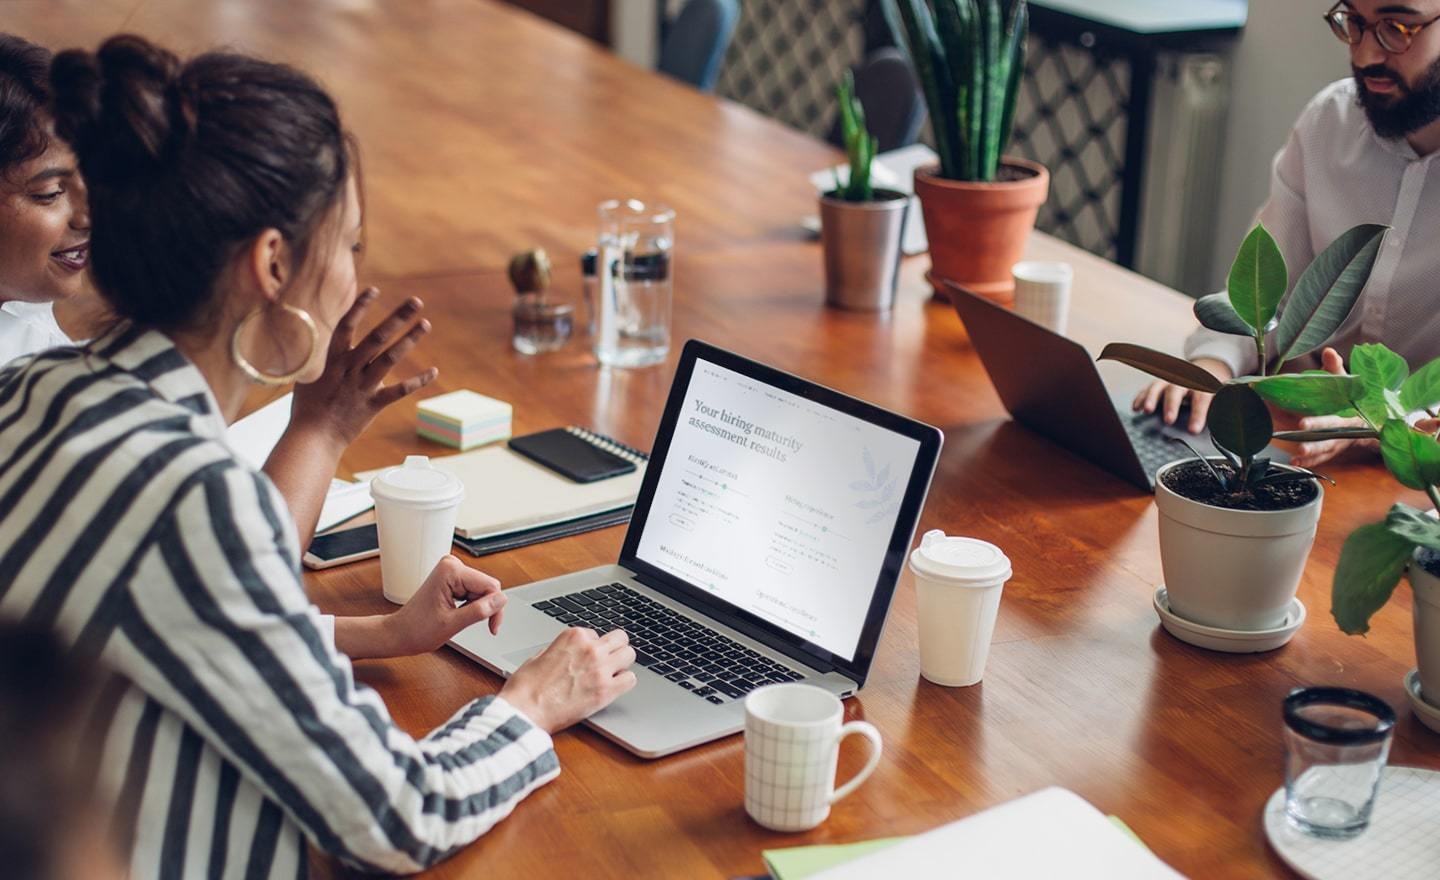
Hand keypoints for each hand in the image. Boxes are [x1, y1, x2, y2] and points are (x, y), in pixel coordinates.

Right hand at [291, 288, 438, 446]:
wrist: (312, 437)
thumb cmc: (308, 406)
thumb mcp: (309, 374)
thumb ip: (324, 357)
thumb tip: (331, 340)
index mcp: (331, 359)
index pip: (346, 325)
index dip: (360, 306)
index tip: (375, 289)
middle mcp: (348, 368)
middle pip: (376, 337)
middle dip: (397, 317)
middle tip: (416, 301)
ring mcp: (362, 386)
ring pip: (390, 358)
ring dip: (409, 340)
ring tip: (425, 324)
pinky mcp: (373, 404)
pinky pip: (399, 390)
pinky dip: (418, 381)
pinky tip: (434, 372)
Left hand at [384, 556, 507, 655]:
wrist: (399, 633)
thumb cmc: (417, 629)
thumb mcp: (453, 624)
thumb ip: (480, 610)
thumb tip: (501, 599)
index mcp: (451, 570)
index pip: (491, 586)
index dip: (495, 608)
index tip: (492, 626)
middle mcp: (452, 565)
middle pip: (488, 587)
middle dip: (486, 608)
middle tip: (480, 627)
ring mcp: (451, 571)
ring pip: (482, 590)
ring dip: (478, 608)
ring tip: (461, 620)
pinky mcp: (451, 579)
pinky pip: (474, 591)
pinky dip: (472, 606)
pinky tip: (459, 614)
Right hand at [499, 627, 636, 732]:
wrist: (524, 711)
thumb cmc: (526, 687)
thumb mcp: (539, 655)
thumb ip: (561, 649)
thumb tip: (571, 653)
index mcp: (573, 636)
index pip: (596, 634)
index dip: (592, 647)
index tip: (587, 659)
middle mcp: (590, 648)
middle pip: (620, 638)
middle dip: (614, 649)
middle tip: (608, 662)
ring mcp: (600, 668)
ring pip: (629, 655)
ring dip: (622, 664)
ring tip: (612, 674)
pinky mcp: (606, 690)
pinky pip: (630, 679)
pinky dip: (624, 683)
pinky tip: (614, 688)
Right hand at [1133, 357, 1232, 433]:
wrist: (1207, 371)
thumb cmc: (1212, 389)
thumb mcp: (1221, 397)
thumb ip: (1221, 409)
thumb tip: (1225, 425)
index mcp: (1203, 385)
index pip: (1201, 398)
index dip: (1197, 414)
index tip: (1193, 429)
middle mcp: (1185, 380)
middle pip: (1176, 389)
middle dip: (1172, 405)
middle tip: (1169, 420)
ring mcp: (1169, 380)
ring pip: (1159, 386)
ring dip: (1152, 398)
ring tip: (1146, 410)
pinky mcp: (1159, 383)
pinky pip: (1147, 388)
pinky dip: (1141, 397)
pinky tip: (1136, 407)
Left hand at [1288, 348, 1375, 469]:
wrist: (1371, 418)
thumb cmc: (1353, 398)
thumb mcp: (1346, 382)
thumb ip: (1336, 369)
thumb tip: (1329, 351)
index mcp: (1348, 416)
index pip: (1332, 420)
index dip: (1318, 423)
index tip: (1302, 423)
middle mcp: (1344, 432)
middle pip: (1329, 438)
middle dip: (1314, 441)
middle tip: (1298, 442)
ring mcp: (1339, 443)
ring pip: (1325, 451)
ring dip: (1311, 455)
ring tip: (1297, 455)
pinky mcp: (1332, 451)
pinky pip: (1322, 459)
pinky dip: (1309, 463)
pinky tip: (1295, 463)